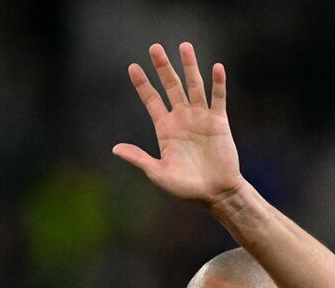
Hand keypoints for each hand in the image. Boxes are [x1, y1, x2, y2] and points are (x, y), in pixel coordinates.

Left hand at [113, 43, 244, 206]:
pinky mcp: (219, 122)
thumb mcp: (158, 173)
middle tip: (154, 47)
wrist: (215, 194)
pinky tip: (216, 67)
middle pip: (171, 86)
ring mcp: (201, 118)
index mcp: (165, 128)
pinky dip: (217, 83)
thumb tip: (115, 148)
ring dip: (189, 67)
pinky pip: (218, 98)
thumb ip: (139, 158)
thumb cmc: (186, 187)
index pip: (151, 100)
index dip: (142, 84)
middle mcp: (182, 118)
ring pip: (194, 86)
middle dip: (163, 67)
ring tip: (184, 46)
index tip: (132, 67)